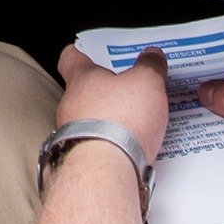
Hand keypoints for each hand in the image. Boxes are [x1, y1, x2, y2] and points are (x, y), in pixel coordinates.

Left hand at [55, 44, 171, 160]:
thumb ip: (149, 67)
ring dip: (107, 122)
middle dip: (102, 92)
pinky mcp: (82, 161)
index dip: (78, 54)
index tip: (80, 51)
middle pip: (83, 93)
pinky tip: (131, 150)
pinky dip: (111, 146)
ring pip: (89, 122)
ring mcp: (73, 136)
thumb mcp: (146, 82)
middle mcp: (71, 107)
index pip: (71, 59)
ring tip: (135, 124)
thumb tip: (152, 56)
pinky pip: (97, 148)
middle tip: (123, 90)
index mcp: (82, 80)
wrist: (105, 171)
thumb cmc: (119, 122)